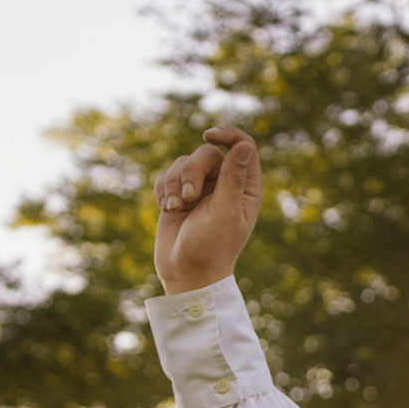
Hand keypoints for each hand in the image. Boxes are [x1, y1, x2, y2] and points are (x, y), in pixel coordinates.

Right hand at [153, 125, 262, 293]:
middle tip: (188, 199)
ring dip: (174, 184)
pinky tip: (167, 210)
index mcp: (245, 188)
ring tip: (175, 209)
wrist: (186, 273)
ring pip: (183, 163)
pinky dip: (163, 190)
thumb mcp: (224, 211)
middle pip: (207, 153)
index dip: (227, 134)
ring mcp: (201, 189)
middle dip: (192, 172)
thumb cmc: (211, 246)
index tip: (209, 136)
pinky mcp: (178, 195)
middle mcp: (225, 185)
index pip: (243, 145)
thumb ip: (233, 178)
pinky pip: (166, 175)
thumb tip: (244, 146)